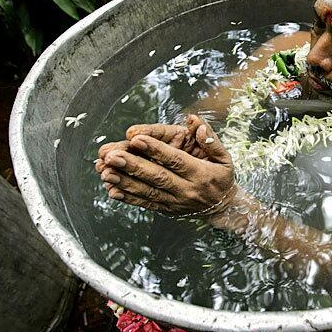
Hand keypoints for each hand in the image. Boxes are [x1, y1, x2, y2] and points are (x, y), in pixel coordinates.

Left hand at [95, 115, 236, 216]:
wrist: (222, 208)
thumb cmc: (221, 177)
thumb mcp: (225, 157)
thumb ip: (211, 139)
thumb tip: (195, 121)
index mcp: (200, 174)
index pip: (176, 160)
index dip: (156, 150)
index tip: (138, 139)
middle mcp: (186, 190)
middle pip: (157, 177)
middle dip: (133, 165)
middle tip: (113, 155)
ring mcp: (175, 202)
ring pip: (147, 192)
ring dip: (124, 182)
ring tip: (106, 171)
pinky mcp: (166, 210)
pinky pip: (145, 204)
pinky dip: (128, 198)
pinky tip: (112, 190)